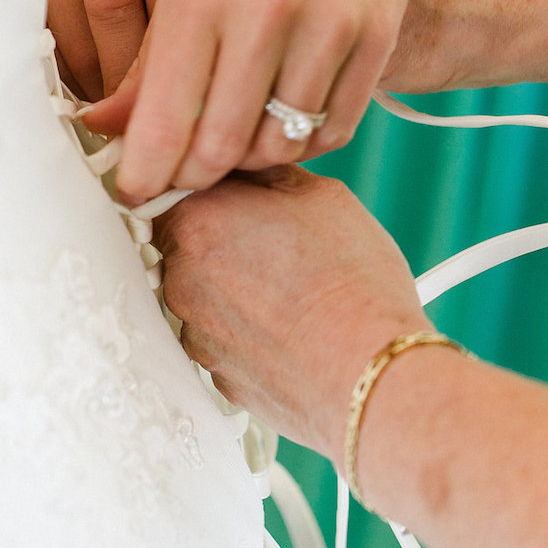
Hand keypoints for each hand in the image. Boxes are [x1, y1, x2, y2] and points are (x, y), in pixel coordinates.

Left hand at [83, 0, 426, 200]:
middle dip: (195, 176)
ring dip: (251, 158)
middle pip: (221, 145)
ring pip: (280, 144)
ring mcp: (326, 21)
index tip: (134, 191)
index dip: (145, 170)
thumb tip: (107, 132)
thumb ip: (151, 59)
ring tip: (234, 141)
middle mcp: (263, 8)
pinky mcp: (374, 35)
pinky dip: (302, 141)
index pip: (164, 117)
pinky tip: (283, 120)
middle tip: (185, 176)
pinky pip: (332, 129)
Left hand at [154, 165, 428, 464]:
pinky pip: (226, 341)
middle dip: (228, 241)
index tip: (247, 201)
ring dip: (239, 291)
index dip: (219, 194)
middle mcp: (181, 278)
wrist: (367, 371)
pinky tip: (293, 329)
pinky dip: (251, 334)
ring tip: (296, 292)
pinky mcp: (216, 376)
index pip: (181, 191)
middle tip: (282, 246)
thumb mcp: (321, 195)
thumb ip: (268, 175)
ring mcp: (194, 333)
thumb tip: (254, 171)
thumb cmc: (350, 282)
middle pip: (190, 245)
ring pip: (208, 297)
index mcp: (196, 221)